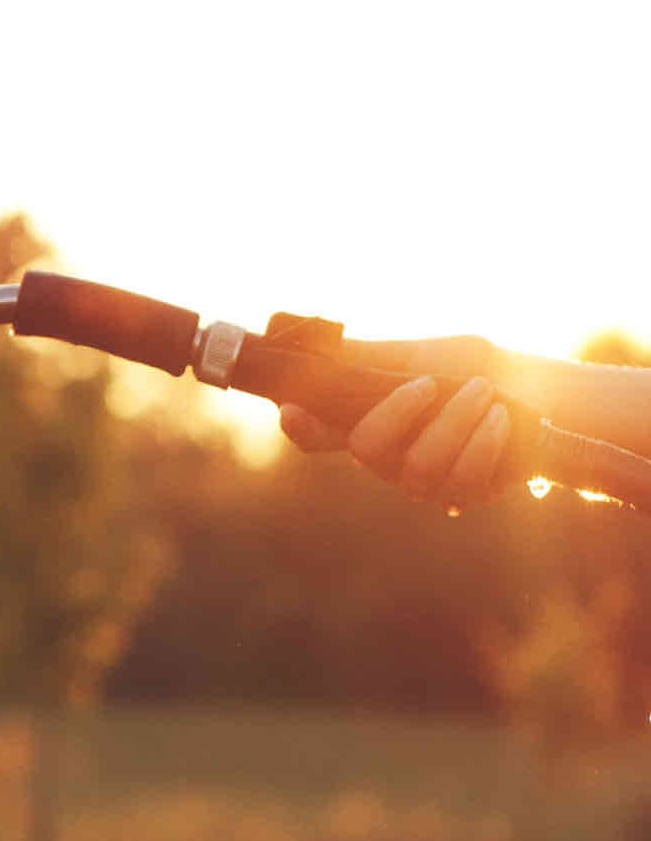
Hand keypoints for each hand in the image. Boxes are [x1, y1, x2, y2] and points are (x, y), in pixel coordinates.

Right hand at [280, 336, 514, 506]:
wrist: (546, 396)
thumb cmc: (477, 371)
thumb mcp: (423, 355)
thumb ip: (370, 359)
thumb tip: (311, 345)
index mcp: (367, 419)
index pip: (317, 431)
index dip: (301, 425)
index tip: (293, 410)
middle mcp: (385, 457)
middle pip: (365, 448)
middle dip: (401, 412)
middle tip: (431, 384)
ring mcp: (419, 480)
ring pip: (417, 466)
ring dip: (454, 421)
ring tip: (483, 392)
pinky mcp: (459, 495)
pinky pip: (460, 478)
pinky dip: (483, 441)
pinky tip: (500, 419)